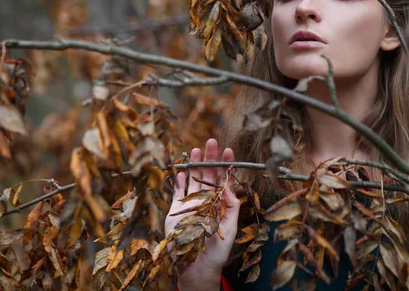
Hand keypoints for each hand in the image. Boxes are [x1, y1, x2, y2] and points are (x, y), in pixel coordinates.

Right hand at [165, 139, 239, 290]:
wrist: (197, 267)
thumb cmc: (217, 250)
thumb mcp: (230, 227)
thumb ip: (231, 207)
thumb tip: (230, 187)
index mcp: (220, 203)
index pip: (224, 179)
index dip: (226, 165)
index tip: (229, 151)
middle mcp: (206, 200)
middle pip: (208, 175)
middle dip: (209, 158)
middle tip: (211, 141)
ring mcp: (191, 204)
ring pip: (193, 179)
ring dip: (194, 164)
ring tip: (195, 149)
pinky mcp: (177, 210)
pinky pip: (178, 192)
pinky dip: (179, 180)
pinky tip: (182, 169)